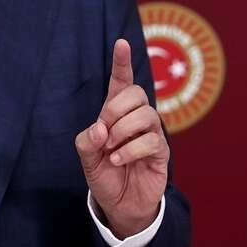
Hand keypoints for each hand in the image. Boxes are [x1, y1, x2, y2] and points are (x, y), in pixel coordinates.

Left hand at [75, 39, 168, 236]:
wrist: (119, 204)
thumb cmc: (104, 174)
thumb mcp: (86, 157)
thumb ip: (87, 140)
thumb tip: (101, 128)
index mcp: (115, 113)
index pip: (121, 82)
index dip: (122, 62)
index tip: (121, 43)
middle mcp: (135, 119)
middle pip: (136, 93)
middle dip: (116, 108)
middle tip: (105, 130)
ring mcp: (151, 134)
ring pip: (147, 114)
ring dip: (124, 131)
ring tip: (111, 150)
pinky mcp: (160, 152)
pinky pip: (152, 140)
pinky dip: (130, 150)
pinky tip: (118, 160)